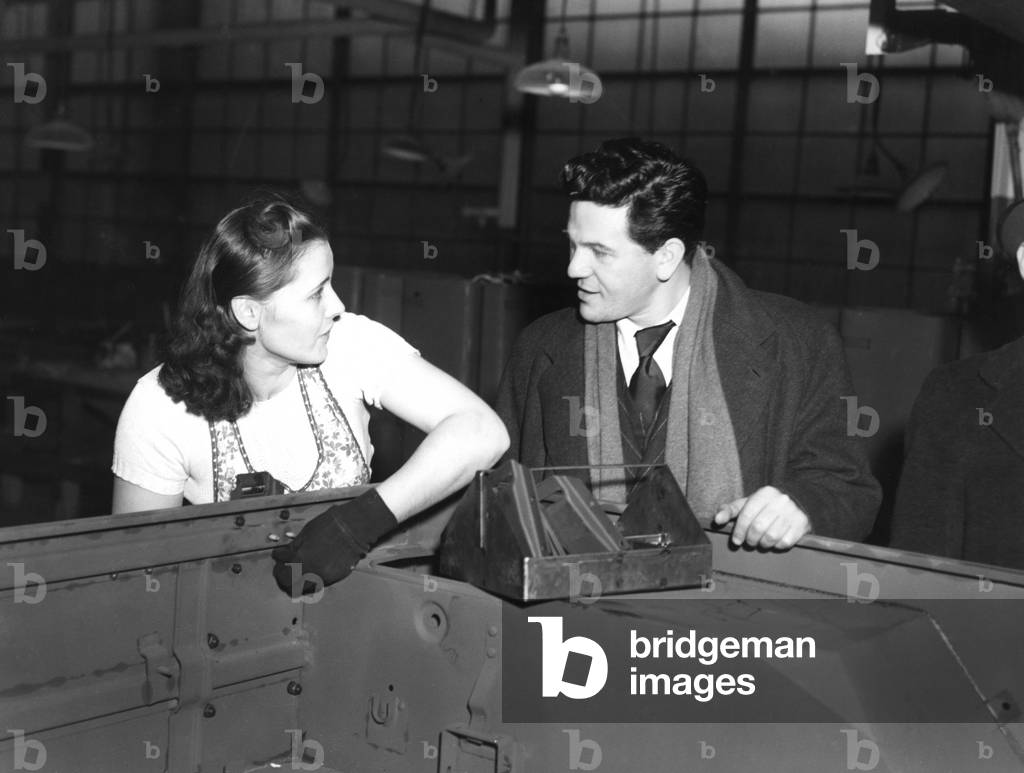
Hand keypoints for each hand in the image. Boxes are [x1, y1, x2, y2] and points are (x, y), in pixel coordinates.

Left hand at [271, 488, 397, 596]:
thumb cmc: (331, 524)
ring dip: (297, 581)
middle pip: (290, 585)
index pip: (281, 571)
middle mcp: (311, 572)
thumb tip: (285, 554)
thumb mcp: (306, 532)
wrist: (354, 527)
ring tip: (297, 571)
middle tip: (283, 570)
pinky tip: (312, 569)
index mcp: (300, 559)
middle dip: (284, 578)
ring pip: (304, 588)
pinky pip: (317, 583)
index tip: (278, 560)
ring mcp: (323, 576)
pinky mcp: (334, 577)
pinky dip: (311, 578)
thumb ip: (294, 547)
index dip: (277, 566)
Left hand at [712, 486, 809, 549]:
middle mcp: (780, 500)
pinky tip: (774, 542)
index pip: (746, 515)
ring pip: (771, 536)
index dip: (738, 531)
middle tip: (749, 542)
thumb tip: (716, 520)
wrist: (797, 503)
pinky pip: (784, 542)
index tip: (736, 541)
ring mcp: (793, 512)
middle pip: (758, 527)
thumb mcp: (747, 504)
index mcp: (765, 493)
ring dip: (763, 544)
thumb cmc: (765, 506)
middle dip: (750, 539)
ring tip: (761, 542)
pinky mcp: (802, 524)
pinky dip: (776, 546)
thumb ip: (730, 510)